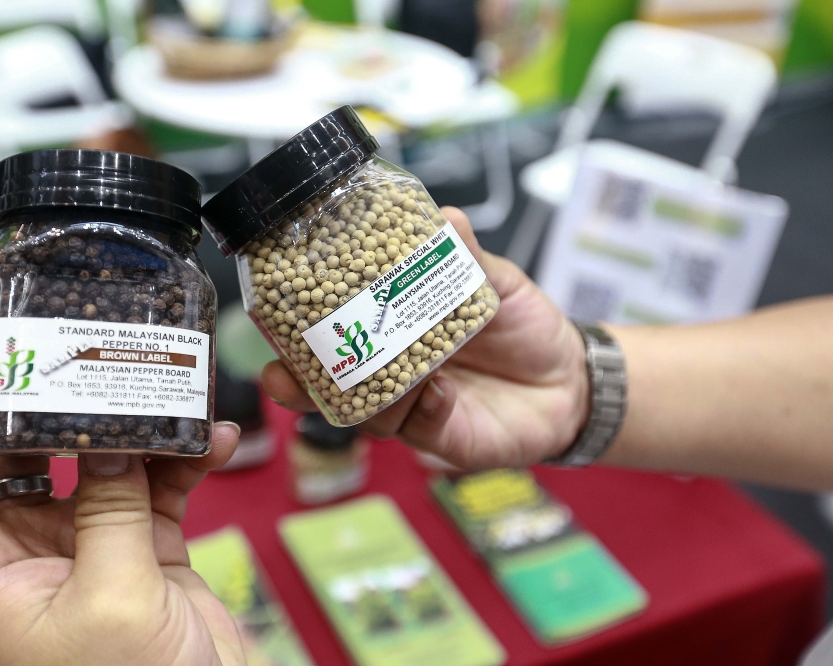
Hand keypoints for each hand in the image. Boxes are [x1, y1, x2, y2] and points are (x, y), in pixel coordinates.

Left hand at [0, 318, 245, 665]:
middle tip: (62, 333)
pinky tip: (217, 439)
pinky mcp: (144, 548)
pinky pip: (158, 485)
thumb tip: (109, 435)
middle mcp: (28, 551)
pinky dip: (185, 459)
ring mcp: (89, 546)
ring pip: (96, 460)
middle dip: (39, 391)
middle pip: (15, 450)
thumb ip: (110, 508)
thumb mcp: (114, 599)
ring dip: (130, 422)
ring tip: (160, 379)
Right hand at [262, 207, 589, 469]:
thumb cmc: (526, 328)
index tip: (272, 325)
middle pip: (334, 387)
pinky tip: (440, 391)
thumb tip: (445, 215)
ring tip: (376, 373)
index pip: (338, 337)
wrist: (574, 378)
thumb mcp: (497, 284)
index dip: (300, 337)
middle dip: (302, 387)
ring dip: (364, 396)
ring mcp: (417, 410)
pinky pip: (419, 429)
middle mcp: (397, 375)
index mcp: (396, 334)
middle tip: (283, 377)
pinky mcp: (445, 439)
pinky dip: (423, 409)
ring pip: (369, 414)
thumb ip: (467, 258)